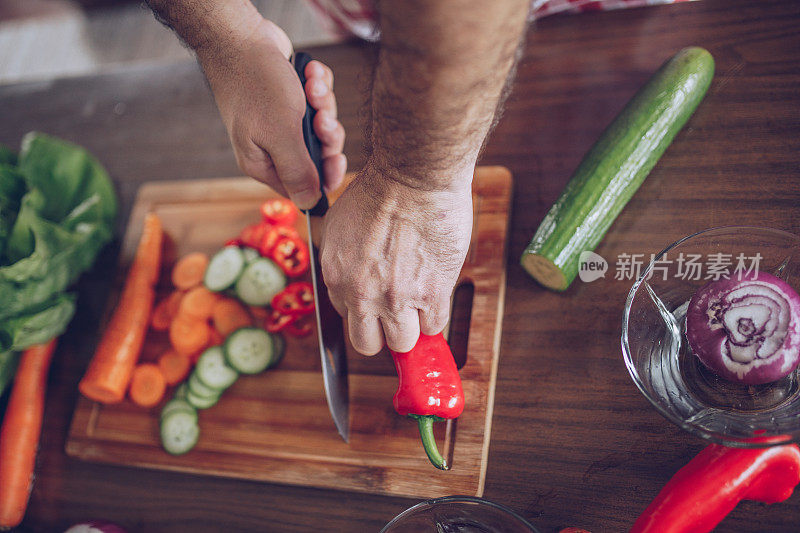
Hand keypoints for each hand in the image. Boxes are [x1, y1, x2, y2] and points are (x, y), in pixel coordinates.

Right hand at [197, 20, 345, 208]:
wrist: (241, 36)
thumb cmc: (255, 84)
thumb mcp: (280, 134)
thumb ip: (297, 171)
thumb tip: (309, 204)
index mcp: (263, 163)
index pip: (301, 186)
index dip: (324, 175)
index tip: (336, 158)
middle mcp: (271, 145)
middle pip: (318, 154)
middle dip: (326, 131)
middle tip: (321, 116)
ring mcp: (281, 120)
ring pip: (322, 124)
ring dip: (323, 103)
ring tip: (311, 86)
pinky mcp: (290, 98)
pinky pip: (318, 100)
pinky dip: (318, 85)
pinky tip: (308, 72)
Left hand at [320, 163, 472, 353]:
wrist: (416, 176)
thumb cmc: (382, 188)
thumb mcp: (339, 221)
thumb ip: (339, 253)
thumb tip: (346, 269)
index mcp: (335, 274)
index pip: (345, 315)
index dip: (365, 309)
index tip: (377, 301)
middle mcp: (360, 292)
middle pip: (367, 342)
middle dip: (382, 330)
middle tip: (396, 314)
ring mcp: (396, 298)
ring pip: (402, 343)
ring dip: (411, 328)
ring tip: (418, 306)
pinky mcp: (431, 295)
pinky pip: (433, 327)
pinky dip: (435, 315)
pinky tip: (435, 294)